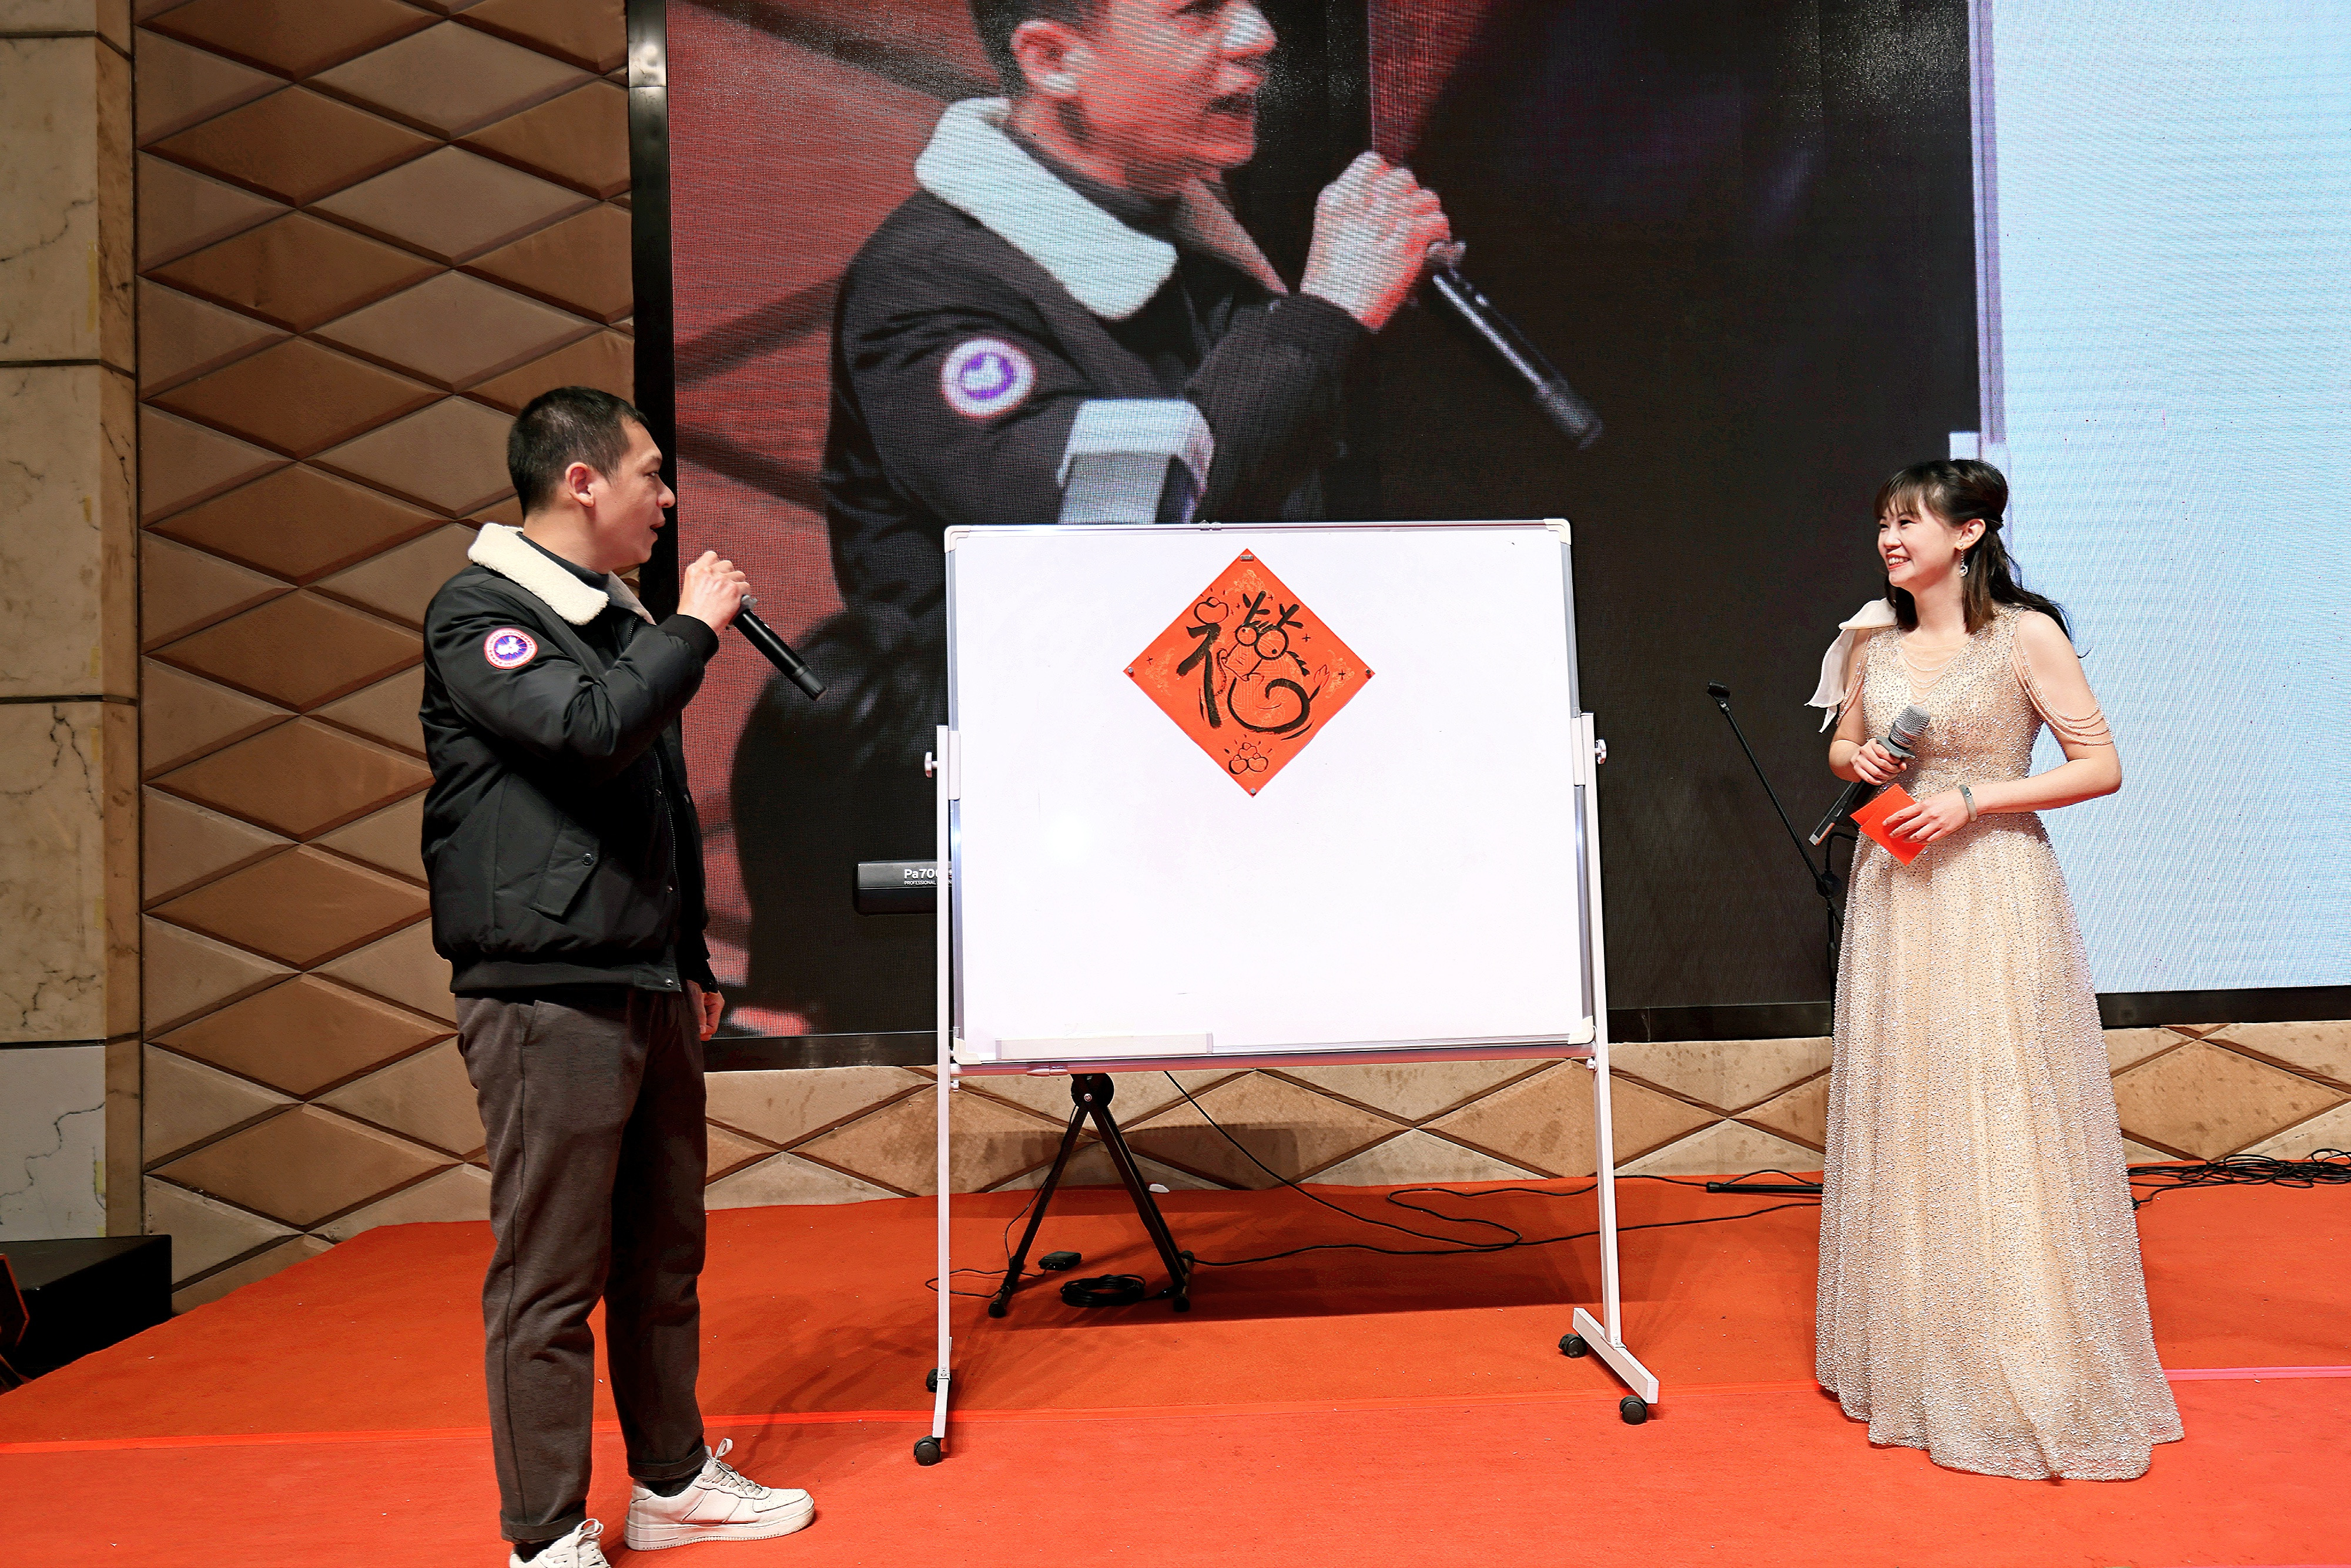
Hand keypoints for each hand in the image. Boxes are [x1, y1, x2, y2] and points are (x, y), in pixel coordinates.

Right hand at [677, 550, 749, 633]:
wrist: (696, 626)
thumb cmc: (691, 614)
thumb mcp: (688, 589)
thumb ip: (702, 580)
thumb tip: (713, 580)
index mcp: (695, 570)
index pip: (712, 556)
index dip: (718, 565)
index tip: (720, 572)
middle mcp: (709, 572)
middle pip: (728, 565)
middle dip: (729, 575)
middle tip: (726, 588)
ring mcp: (722, 580)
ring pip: (739, 575)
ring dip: (737, 585)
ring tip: (732, 596)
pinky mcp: (734, 589)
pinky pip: (745, 587)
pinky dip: (744, 595)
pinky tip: (738, 602)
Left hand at [685, 980, 721, 1041]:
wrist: (686, 972)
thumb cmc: (692, 979)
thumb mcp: (696, 996)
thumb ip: (699, 1014)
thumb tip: (701, 1031)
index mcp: (717, 1004)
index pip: (713, 1028)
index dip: (703, 1032)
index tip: (694, 1032)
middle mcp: (712, 1008)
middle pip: (708, 1028)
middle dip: (699, 1030)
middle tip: (689, 1027)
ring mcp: (705, 1008)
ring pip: (701, 1026)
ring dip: (694, 1025)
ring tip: (686, 1020)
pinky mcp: (697, 1008)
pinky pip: (696, 1021)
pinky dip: (691, 1021)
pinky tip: (685, 1017)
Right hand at [1301, 152, 1451, 331]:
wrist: (1333, 310)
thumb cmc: (1331, 282)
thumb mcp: (1330, 234)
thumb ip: (1355, 212)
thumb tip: (1383, 201)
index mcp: (1339, 200)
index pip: (1372, 163)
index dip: (1385, 177)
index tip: (1388, 195)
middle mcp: (1364, 205)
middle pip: (1403, 177)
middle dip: (1410, 196)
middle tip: (1408, 217)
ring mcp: (1389, 222)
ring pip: (1426, 197)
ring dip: (1428, 213)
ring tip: (1421, 231)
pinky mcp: (1409, 243)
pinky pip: (1437, 222)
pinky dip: (1439, 234)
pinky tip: (1430, 245)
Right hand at [1850, 739, 1905, 785]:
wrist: (1859, 754)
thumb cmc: (1874, 752)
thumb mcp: (1886, 750)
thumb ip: (1897, 756)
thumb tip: (1903, 766)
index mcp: (1873, 743)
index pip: (1883, 752)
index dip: (1893, 759)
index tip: (1898, 762)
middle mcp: (1864, 751)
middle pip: (1881, 763)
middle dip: (1892, 769)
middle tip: (1896, 770)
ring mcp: (1859, 760)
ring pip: (1876, 772)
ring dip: (1886, 776)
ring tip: (1890, 775)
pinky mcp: (1857, 769)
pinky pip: (1868, 778)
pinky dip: (1878, 781)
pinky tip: (1882, 779)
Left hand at [1878, 788, 1970, 845]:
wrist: (1968, 801)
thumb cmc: (1951, 798)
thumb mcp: (1932, 799)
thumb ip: (1921, 807)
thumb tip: (1910, 815)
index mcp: (1924, 805)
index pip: (1903, 814)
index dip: (1892, 819)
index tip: (1886, 823)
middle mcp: (1929, 815)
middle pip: (1907, 826)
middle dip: (1896, 832)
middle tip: (1891, 834)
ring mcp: (1936, 824)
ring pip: (1917, 836)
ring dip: (1908, 839)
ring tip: (1904, 840)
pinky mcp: (1944, 831)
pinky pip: (1930, 839)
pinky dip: (1922, 842)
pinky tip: (1918, 842)